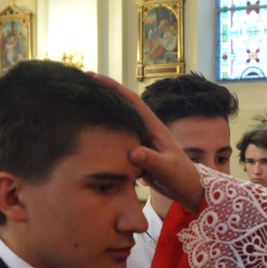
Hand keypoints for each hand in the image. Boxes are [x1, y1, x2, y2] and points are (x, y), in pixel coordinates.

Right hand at [90, 74, 203, 212]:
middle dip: (104, 97)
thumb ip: (152, 160)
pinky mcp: (136, 154)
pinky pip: (118, 142)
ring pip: (118, 125)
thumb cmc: (181, 176)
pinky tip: (90, 137)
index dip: (114, 88)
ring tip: (79, 108)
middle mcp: (145, 130)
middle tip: (81, 87)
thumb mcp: (168, 168)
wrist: (187, 190)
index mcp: (154, 127)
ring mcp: (140, 142)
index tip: (95, 77)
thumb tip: (133, 152)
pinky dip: (105, 138)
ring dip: (102, 116)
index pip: (132, 101)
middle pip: (122, 108)